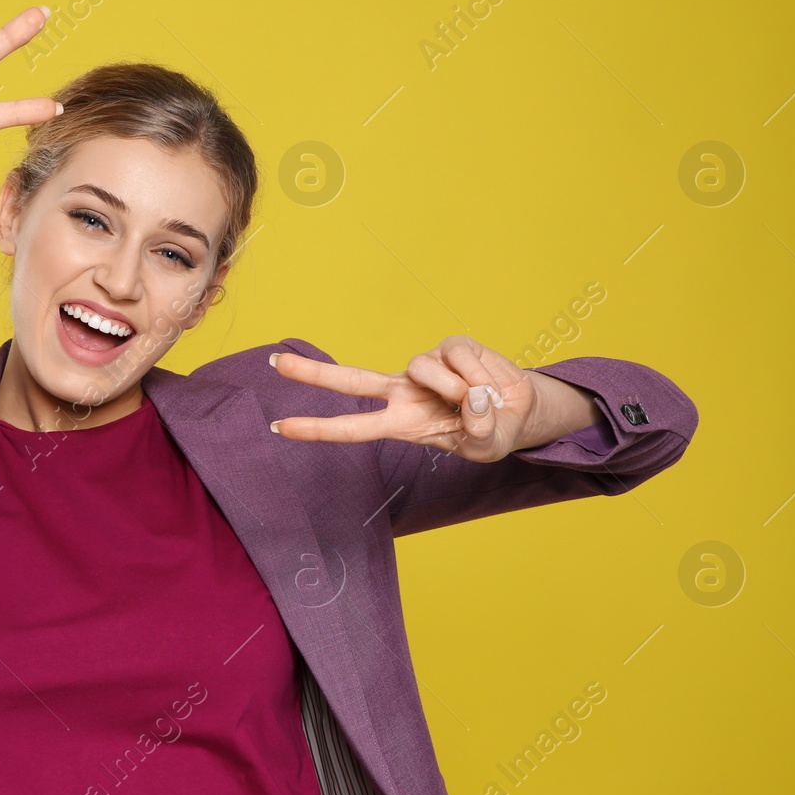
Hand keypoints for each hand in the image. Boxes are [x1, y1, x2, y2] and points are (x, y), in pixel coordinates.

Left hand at [267, 335, 545, 462]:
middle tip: (274, 365)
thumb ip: (478, 431)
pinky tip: (488, 382)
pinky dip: (480, 374)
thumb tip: (470, 399)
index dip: (316, 429)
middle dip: (312, 374)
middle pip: (350, 380)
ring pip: (426, 370)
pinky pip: (458, 356)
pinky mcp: (450, 346)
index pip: (351, 429)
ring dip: (458, 389)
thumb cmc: (492, 432)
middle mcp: (404, 392)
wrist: (520, 410)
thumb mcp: (486, 447)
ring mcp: (424, 368)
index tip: (279, 427)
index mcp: (401, 423)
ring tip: (480, 401)